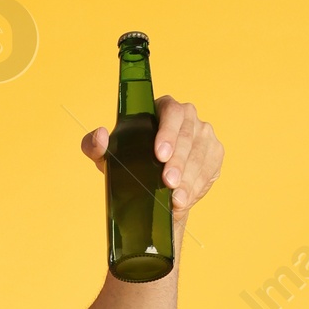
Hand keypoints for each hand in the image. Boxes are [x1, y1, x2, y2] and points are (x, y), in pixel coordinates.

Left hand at [82, 95, 223, 223]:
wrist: (149, 186)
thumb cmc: (129, 161)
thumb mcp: (108, 156)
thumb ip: (95, 145)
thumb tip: (99, 136)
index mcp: (164, 109)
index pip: (172, 113)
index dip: (169, 132)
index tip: (160, 155)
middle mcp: (188, 117)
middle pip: (188, 135)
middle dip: (179, 161)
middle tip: (168, 182)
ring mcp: (204, 135)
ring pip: (201, 154)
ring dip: (190, 178)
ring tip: (177, 199)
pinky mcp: (214, 154)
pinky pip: (210, 169)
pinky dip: (198, 186)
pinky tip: (186, 199)